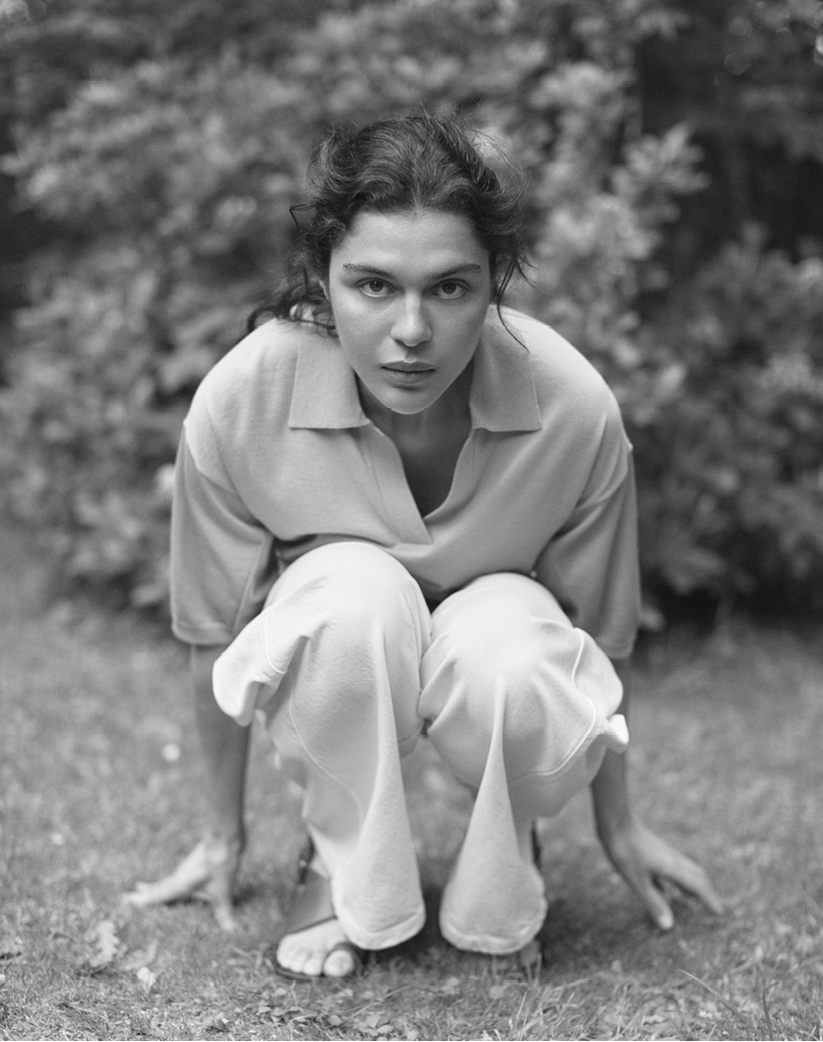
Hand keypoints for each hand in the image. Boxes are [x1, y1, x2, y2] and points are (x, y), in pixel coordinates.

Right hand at [122, 835, 242, 931]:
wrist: (224, 837)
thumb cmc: (220, 864)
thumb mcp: (223, 891)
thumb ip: (224, 912)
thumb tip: (231, 931)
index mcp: (180, 885)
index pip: (157, 896)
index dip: (143, 901)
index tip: (126, 901)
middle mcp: (179, 876)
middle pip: (158, 887)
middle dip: (145, 893)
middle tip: (127, 896)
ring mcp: (186, 868)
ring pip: (166, 880)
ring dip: (156, 886)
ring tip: (144, 887)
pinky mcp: (194, 862)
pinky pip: (177, 875)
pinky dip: (170, 880)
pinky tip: (175, 879)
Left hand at [598, 816, 722, 930]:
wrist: (616, 822)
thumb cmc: (626, 851)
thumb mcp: (638, 881)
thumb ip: (654, 902)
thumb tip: (669, 926)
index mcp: (673, 868)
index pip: (698, 886)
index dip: (710, 899)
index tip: (720, 912)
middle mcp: (673, 860)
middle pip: (697, 876)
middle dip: (706, 891)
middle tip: (714, 906)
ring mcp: (663, 853)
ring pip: (684, 870)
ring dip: (692, 884)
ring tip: (694, 898)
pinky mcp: (653, 851)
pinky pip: (670, 867)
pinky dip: (675, 879)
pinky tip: (664, 886)